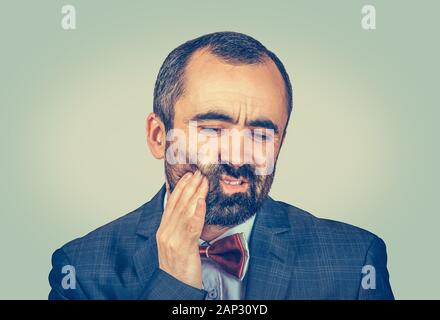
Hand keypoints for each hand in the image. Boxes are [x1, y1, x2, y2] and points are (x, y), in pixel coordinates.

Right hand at [156, 171, 208, 288]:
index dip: (179, 188)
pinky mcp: (183, 248)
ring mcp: (172, 240)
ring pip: (185, 212)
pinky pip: (191, 226)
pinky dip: (197, 212)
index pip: (171, 204)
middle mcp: (165, 233)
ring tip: (203, 181)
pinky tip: (202, 201)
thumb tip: (190, 213)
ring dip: (195, 194)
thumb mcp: (176, 245)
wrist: (175, 288)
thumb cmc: (179, 269)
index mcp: (163, 231)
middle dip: (188, 186)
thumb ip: (180, 228)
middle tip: (198, 172)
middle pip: (178, 205)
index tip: (187, 176)